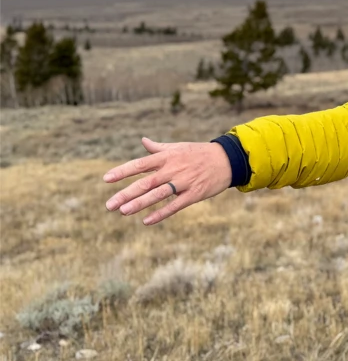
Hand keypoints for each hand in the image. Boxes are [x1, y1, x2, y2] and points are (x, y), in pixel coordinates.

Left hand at [103, 137, 231, 224]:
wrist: (227, 160)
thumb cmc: (200, 153)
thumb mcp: (178, 147)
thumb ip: (158, 148)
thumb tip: (143, 140)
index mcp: (167, 157)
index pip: (140, 164)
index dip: (122, 171)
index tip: (106, 179)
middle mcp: (172, 169)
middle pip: (145, 183)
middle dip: (126, 194)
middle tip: (109, 205)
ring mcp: (183, 182)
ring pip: (157, 194)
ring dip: (140, 203)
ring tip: (123, 212)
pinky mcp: (194, 194)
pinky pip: (175, 205)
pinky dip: (161, 213)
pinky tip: (146, 221)